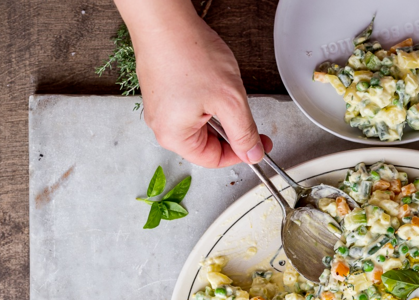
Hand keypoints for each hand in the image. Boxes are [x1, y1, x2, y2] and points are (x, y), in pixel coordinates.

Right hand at [115, 0, 271, 167]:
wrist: (164, 20)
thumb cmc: (188, 55)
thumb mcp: (230, 101)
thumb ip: (244, 132)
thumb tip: (253, 153)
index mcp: (174, 136)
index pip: (214, 160)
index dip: (241, 153)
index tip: (259, 143)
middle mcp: (162, 126)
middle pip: (206, 143)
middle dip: (231, 131)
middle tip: (247, 114)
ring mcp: (159, 109)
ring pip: (200, 123)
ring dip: (220, 114)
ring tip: (225, 91)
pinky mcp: (161, 93)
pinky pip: (190, 107)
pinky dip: (207, 100)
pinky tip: (212, 82)